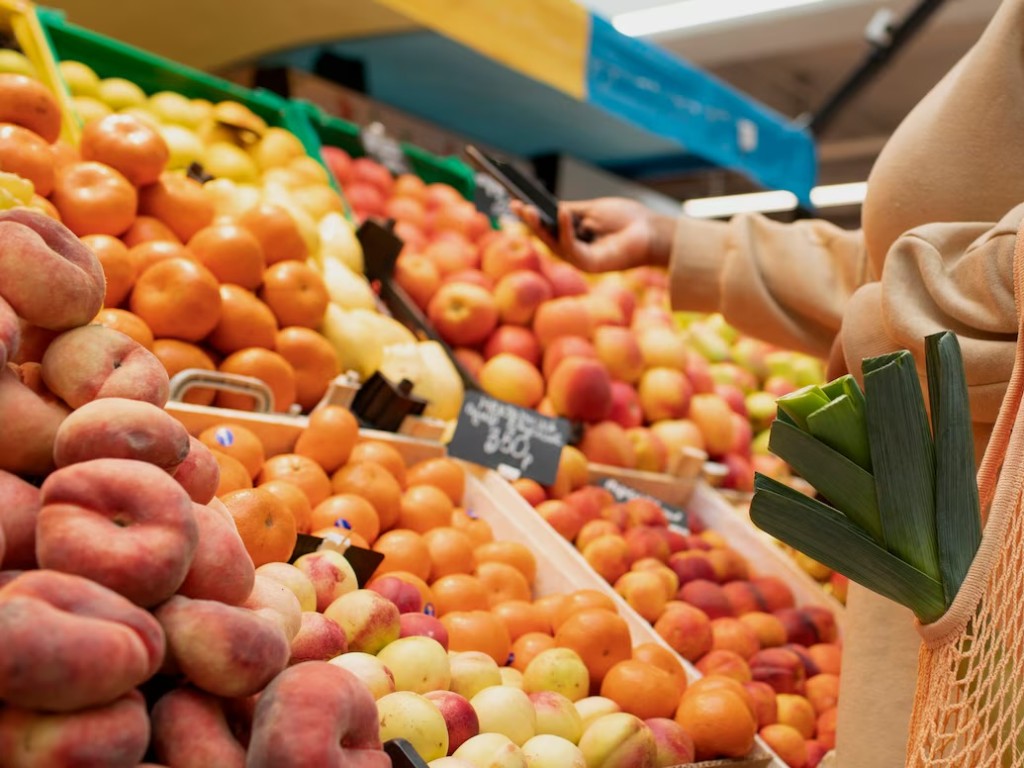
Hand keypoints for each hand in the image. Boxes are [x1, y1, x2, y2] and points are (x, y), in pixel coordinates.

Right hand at [511, 197, 674, 272]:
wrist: (652, 231)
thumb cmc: (626, 220)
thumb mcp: (591, 210)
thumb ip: (568, 211)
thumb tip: (546, 207)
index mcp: (573, 236)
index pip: (546, 227)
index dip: (531, 216)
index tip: (514, 201)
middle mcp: (573, 250)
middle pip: (545, 236)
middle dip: (530, 221)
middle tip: (516, 206)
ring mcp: (580, 259)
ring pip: (553, 244)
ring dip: (541, 226)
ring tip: (530, 209)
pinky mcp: (590, 265)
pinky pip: (571, 248)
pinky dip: (565, 230)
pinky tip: (561, 213)